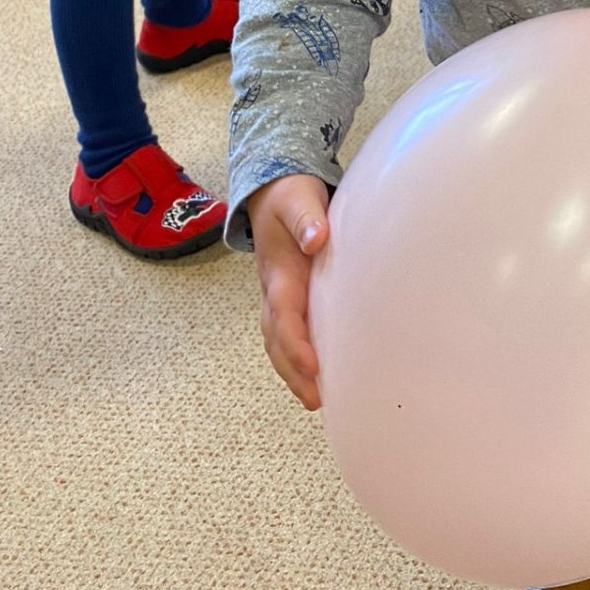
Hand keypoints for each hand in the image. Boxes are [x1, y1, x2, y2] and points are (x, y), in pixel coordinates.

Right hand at [248, 174, 330, 409]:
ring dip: (292, 371)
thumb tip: (317, 239)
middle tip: (315, 400)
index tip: (314, 366)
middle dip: (292, 371)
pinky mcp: (289, 296)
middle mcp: (274, 289)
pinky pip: (288, 332)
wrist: (273, 189)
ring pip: (278, 341)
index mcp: (278, 272)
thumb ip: (307, 218)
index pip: (284, 314)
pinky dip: (296, 357)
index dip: (296, 343)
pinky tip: (316, 373)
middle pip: (276, 339)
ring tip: (315, 399)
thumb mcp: (298, 199)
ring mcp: (278, 295)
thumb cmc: (289, 196)